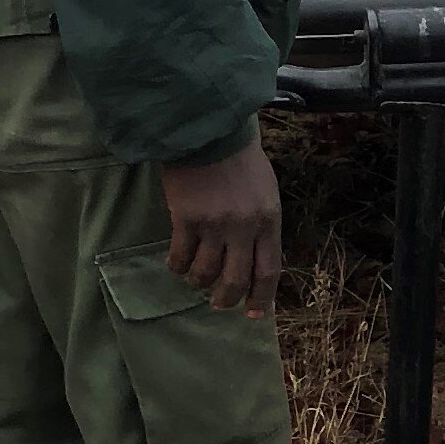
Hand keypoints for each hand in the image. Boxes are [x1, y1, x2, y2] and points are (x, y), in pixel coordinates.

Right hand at [162, 136, 282, 314]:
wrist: (209, 130)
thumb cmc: (241, 160)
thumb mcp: (266, 191)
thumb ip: (262, 225)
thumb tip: (254, 260)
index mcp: (269, 220)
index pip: (269, 271)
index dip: (261, 298)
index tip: (252, 313)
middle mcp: (244, 227)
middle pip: (235, 280)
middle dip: (226, 299)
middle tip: (217, 303)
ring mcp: (214, 224)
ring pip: (205, 272)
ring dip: (199, 281)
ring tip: (195, 278)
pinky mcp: (186, 218)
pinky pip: (180, 256)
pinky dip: (177, 266)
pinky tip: (176, 264)